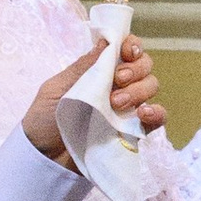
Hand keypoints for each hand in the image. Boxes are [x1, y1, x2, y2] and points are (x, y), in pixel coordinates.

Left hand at [23, 36, 167, 151]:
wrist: (44, 159)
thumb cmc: (43, 120)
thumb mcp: (56, 89)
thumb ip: (82, 67)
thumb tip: (106, 41)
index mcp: (98, 71)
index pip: (126, 49)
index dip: (132, 45)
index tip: (126, 51)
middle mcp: (117, 86)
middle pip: (144, 65)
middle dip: (135, 68)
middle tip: (117, 80)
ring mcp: (127, 109)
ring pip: (151, 87)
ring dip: (139, 89)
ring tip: (116, 103)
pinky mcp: (133, 132)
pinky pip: (157, 118)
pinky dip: (157, 113)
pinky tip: (143, 114)